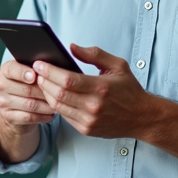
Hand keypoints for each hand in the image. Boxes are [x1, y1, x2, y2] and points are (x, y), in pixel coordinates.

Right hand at [0, 59, 53, 161]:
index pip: (12, 69)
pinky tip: (51, 114)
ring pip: (31, 104)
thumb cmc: (27, 86)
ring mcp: (3, 102)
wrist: (16, 110)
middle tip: (60, 93)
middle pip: (27, 89)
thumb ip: (37, 70)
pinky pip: (30, 117)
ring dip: (47, 105)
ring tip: (58, 104)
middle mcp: (1, 85)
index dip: (24, 72)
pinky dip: (43, 116)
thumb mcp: (30, 74)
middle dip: (45, 92)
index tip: (35, 75)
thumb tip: (52, 69)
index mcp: (6, 70)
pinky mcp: (8, 117)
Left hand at [33, 44, 155, 137]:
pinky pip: (64, 116)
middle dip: (44, 81)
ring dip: (46, 93)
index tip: (40, 64)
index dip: (50, 71)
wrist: (141, 117)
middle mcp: (94, 106)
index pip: (67, 80)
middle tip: (37, 72)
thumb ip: (94, 54)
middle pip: (59, 93)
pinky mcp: (86, 129)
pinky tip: (53, 95)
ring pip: (58, 106)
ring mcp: (89, 120)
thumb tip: (72, 47)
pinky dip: (55, 105)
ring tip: (42, 82)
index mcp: (101, 88)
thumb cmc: (129, 90)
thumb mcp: (117, 65)